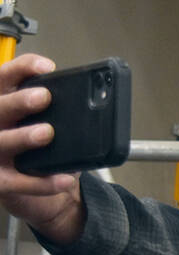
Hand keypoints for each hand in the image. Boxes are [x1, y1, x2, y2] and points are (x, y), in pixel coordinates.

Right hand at [0, 54, 84, 243]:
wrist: (36, 187)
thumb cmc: (40, 147)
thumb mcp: (46, 122)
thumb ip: (57, 110)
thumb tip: (93, 104)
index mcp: (4, 103)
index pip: (5, 77)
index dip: (23, 68)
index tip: (48, 67)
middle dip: (19, 101)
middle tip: (43, 97)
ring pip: (1, 143)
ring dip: (23, 136)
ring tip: (46, 133)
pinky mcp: (1, 181)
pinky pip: (18, 183)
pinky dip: (42, 182)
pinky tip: (65, 178)